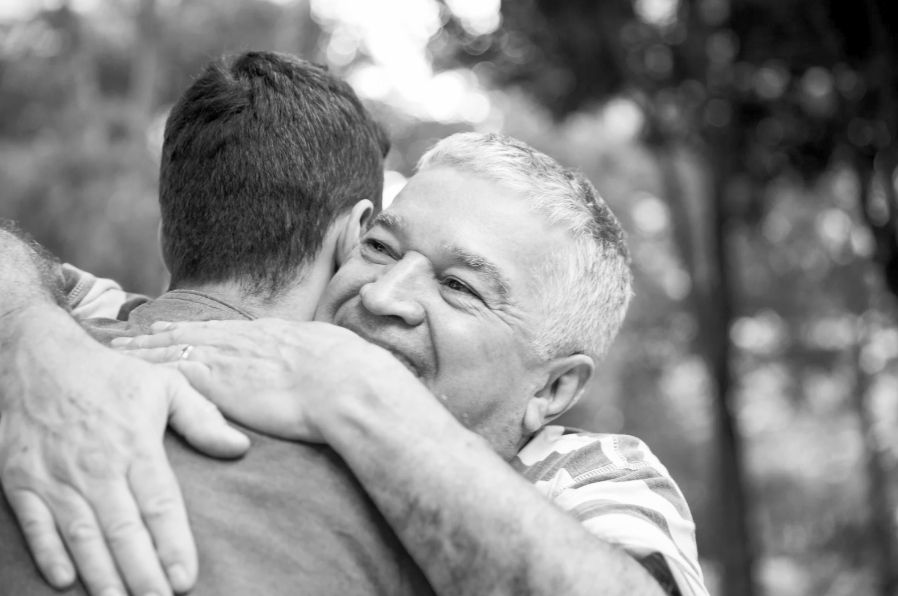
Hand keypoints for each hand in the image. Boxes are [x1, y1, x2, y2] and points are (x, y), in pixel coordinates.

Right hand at [0, 306, 250, 595]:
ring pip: (82, 535)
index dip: (173, 545)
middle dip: (142, 573)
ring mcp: (56, 476)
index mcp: (135, 444)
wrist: (37, 357)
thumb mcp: (165, 385)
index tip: (186, 578)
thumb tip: (240, 447)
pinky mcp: (21, 480)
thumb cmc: (109, 375)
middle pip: (123, 530)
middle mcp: (96, 465)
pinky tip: (67, 581)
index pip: (159, 505)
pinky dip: (49, 554)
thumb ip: (204, 419)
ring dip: (102, 574)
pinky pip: (35, 525)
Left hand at [112, 318, 414, 442]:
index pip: (223, 329)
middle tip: (132, 334)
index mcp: (270, 334)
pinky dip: (146, 369)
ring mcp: (226, 357)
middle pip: (189, 332)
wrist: (346, 384)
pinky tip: (128, 371)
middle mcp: (242, 339)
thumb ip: (319, 353)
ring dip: (143, 349)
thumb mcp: (333, 352)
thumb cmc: (350, 374)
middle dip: (159, 333)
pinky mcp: (215, 380)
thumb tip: (331, 358)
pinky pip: (169, 371)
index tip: (177, 327)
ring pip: (171, 348)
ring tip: (119, 348)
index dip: (196, 329)